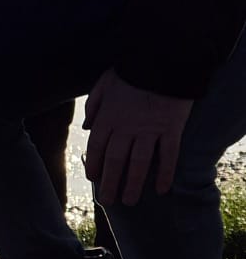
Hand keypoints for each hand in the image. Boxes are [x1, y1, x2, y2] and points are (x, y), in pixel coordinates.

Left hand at [83, 69, 192, 205]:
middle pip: (115, 161)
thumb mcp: (104, 82)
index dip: (94, 166)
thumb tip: (86, 126)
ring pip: (139, 163)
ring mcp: (150, 129)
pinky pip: (168, 155)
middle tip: (108, 201)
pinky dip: (165, 173)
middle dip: (110, 184)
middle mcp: (127, 127)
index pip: (96, 148)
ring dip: (134, 185)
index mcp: (108, 116)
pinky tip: (162, 189)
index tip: (94, 179)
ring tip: (130, 201)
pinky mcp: (171, 128)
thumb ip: (93, 105)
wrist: (165, 58)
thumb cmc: (133, 69)